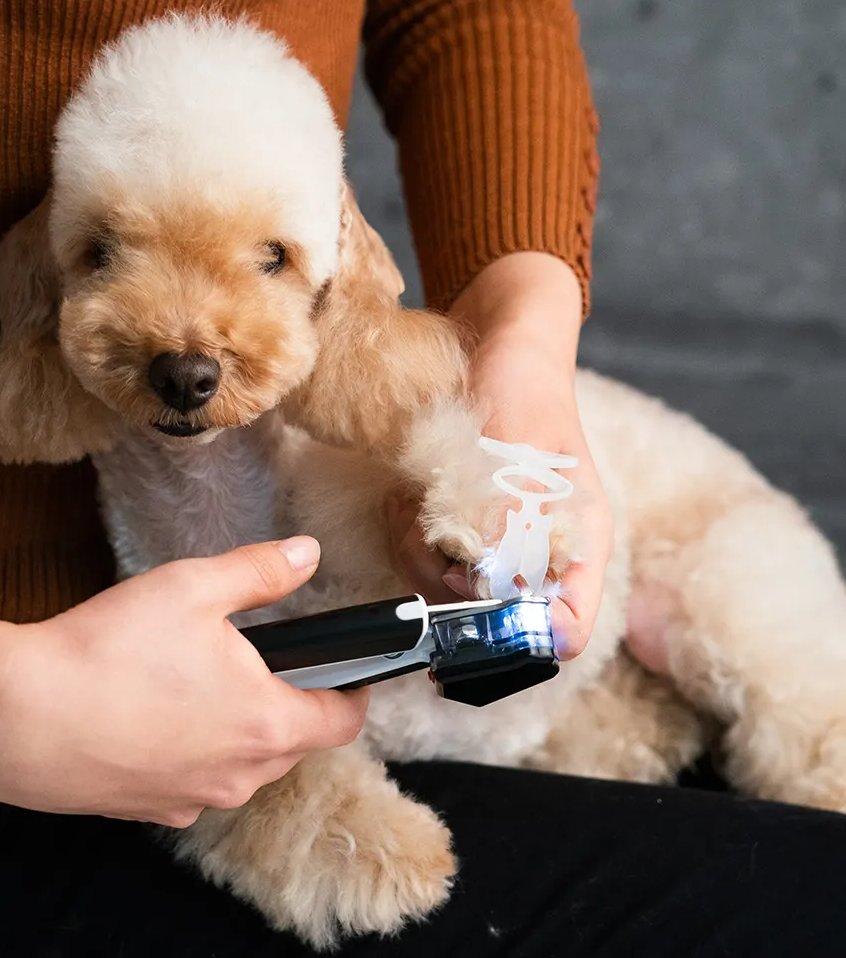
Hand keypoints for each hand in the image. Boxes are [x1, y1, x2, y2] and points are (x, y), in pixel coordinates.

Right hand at [0, 537, 368, 826]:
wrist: (12, 718)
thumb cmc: (108, 650)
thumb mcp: (193, 587)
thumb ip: (260, 570)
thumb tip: (307, 553)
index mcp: (267, 722)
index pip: (343, 722)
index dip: (354, 691)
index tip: (348, 667)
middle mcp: (239, 775)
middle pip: (294, 743)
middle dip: (292, 702)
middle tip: (262, 658)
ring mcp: (192, 800)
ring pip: (244, 766)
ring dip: (241, 728)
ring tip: (201, 681)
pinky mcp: (148, 810)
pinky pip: (194, 781)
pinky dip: (194, 751)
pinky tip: (157, 715)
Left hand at [387, 252, 612, 659]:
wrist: (498, 336)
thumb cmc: (524, 384)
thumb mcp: (519, 449)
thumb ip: (509, 518)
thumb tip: (492, 588)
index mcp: (576, 543)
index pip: (564, 628)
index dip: (518, 643)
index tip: (468, 625)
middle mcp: (537, 552)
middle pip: (492, 619)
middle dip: (445, 585)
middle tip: (427, 533)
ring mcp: (495, 539)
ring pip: (447, 591)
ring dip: (415, 552)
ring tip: (413, 502)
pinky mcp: (457, 523)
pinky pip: (422, 557)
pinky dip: (404, 533)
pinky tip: (404, 497)